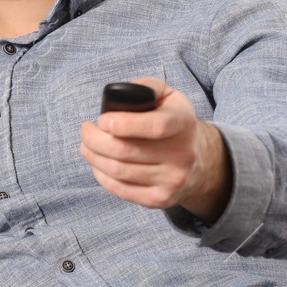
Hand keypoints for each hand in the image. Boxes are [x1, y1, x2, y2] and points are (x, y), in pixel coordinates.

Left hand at [79, 76, 231, 223]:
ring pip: (118, 171)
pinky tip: (97, 163)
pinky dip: (101, 176)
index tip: (102, 120)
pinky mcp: (160, 199)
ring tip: (87, 145)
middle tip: (86, 130)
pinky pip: (120, 189)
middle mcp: (182, 154)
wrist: (200, 161)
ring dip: (93, 157)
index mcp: (184, 123)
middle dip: (94, 139)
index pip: (155, 126)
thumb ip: (146, 88)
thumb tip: (118, 96)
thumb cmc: (173, 122)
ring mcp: (172, 180)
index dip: (123, 124)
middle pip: (125, 151)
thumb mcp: (169, 96)